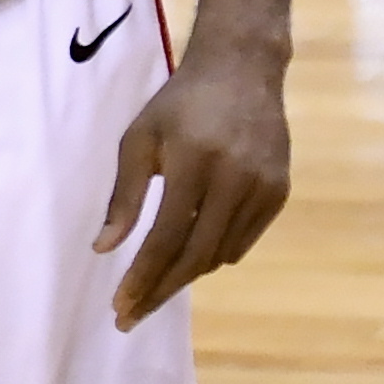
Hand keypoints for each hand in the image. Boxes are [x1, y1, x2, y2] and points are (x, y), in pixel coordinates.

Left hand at [94, 42, 290, 329]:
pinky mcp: (279, 192)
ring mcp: (262, 187)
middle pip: (195, 257)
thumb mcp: (141, 138)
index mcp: (194, 162)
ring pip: (219, 255)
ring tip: (156, 283)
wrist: (243, 68)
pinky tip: (193, 251)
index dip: (142, 277)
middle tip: (131, 316)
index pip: (166, 237)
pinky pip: (242, 242)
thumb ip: (125, 196)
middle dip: (160, 291)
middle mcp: (234, 178)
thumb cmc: (181, 103)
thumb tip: (104, 250)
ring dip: (185, 274)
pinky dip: (215, 255)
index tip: (120, 307)